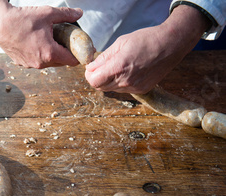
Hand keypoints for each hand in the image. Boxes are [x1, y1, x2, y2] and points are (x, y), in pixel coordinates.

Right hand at [0, 0, 82, 67]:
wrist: (0, 24)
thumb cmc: (23, 19)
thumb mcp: (48, 14)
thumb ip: (66, 15)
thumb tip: (79, 13)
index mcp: (49, 53)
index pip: (72, 61)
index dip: (79, 55)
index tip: (81, 49)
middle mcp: (40, 63)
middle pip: (61, 62)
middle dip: (66, 53)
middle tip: (66, 41)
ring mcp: (29, 65)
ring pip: (48, 63)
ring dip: (52, 54)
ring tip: (51, 40)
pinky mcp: (21, 63)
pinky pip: (36, 61)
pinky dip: (40, 54)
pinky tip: (37, 42)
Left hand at [85, 5, 211, 93]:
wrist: (171, 45)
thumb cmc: (146, 40)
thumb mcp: (121, 43)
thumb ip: (104, 57)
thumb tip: (91, 67)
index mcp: (119, 67)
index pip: (94, 81)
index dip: (90, 75)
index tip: (92, 68)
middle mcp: (126, 81)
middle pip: (100, 87)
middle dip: (97, 77)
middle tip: (101, 67)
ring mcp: (135, 87)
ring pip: (111, 89)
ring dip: (109, 80)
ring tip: (118, 66)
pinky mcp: (142, 90)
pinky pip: (123, 90)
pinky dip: (120, 82)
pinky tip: (128, 71)